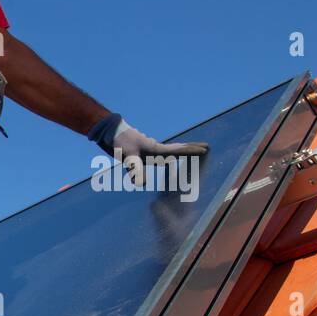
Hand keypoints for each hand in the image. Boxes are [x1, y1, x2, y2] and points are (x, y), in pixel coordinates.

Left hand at [91, 114, 208, 188]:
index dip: (192, 151)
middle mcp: (155, 149)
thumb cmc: (120, 142)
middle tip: (207, 147)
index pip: (178, 151)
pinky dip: (168, 157)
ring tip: (192, 153)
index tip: (206, 149)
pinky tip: (167, 161)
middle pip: (178, 149)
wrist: (109, 132)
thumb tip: (141, 184)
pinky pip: (160, 156)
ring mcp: (149, 150)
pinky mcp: (142, 153)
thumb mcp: (127, 157)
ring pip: (170, 152)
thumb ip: (135, 169)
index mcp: (156, 149)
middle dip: (192, 149)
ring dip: (182, 152)